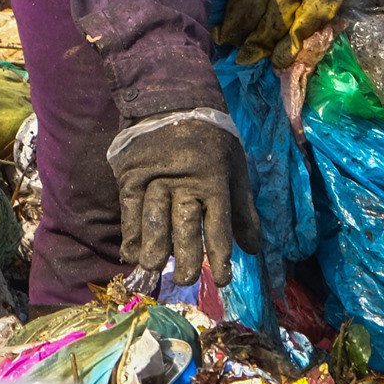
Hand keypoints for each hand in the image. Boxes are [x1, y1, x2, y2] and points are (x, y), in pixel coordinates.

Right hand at [108, 116, 259, 285]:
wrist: (173, 103)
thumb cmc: (212, 142)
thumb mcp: (236, 170)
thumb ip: (243, 211)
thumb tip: (253, 250)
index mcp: (215, 181)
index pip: (218, 226)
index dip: (220, 256)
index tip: (222, 280)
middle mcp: (185, 183)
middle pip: (184, 226)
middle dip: (186, 257)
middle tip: (186, 279)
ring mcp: (156, 180)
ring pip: (154, 221)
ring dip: (154, 248)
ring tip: (153, 267)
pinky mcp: (132, 177)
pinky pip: (130, 211)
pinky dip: (131, 234)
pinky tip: (132, 253)